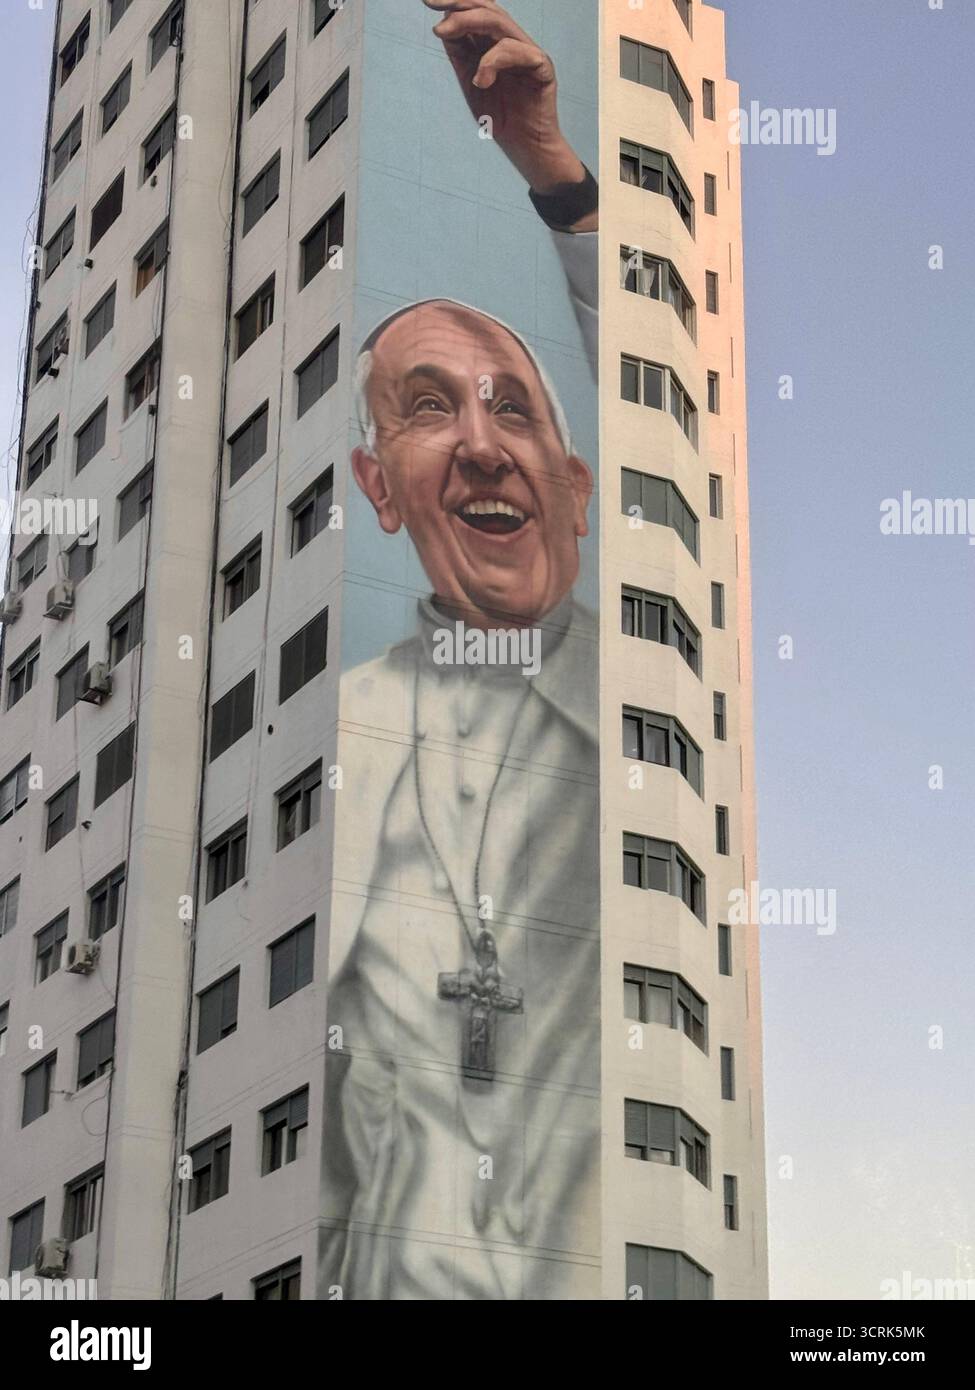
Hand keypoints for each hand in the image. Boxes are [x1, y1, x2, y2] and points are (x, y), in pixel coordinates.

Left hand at [424, 0, 590, 209]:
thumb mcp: (470, 80)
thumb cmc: (501, 117)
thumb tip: (442, 25)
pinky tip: (480, 80)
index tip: (427, 1)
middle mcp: (512, 41)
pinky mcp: (541, 66)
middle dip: (457, 3)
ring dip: (466, 21)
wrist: (524, 149)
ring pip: (498, 22)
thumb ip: (460, 53)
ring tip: (442, 32)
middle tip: (431, 4)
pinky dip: (493, 61)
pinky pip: (516, 51)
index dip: (453, 2)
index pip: (476, 11)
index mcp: (495, 43)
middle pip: (487, 8)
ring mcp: (527, 52)